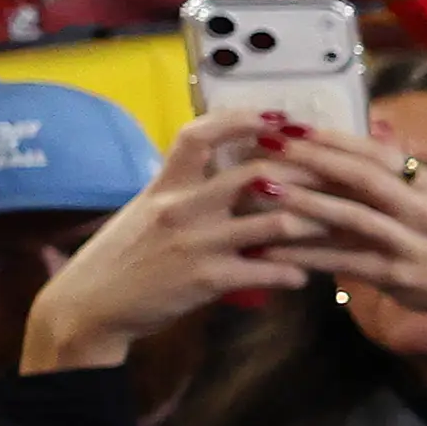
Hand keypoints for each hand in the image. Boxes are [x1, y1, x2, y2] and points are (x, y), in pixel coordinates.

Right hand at [20, 116, 319, 370]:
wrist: (90, 307)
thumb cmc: (123, 258)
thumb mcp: (146, 213)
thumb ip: (185, 191)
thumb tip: (228, 175)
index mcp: (165, 185)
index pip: (200, 134)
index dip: (242, 120)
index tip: (280, 118)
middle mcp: (181, 207)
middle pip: (256, 173)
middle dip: (305, 174)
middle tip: (336, 177)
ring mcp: (196, 242)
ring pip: (275, 222)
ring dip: (313, 225)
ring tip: (333, 228)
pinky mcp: (207, 279)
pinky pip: (267, 270)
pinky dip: (293, 274)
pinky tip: (303, 277)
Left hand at [244, 127, 426, 318]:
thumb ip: (401, 166)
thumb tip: (372, 128)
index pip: (379, 154)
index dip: (336, 139)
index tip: (295, 127)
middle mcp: (422, 210)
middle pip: (363, 179)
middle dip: (314, 160)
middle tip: (270, 146)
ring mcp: (409, 244)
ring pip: (352, 218)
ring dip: (306, 203)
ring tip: (264, 189)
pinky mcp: (394, 276)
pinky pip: (344, 263)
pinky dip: (307, 256)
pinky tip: (273, 250)